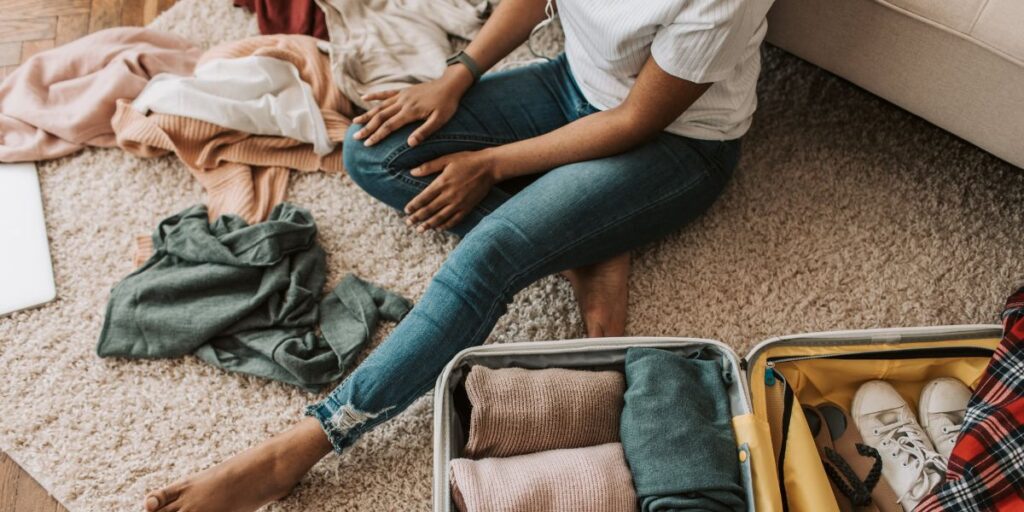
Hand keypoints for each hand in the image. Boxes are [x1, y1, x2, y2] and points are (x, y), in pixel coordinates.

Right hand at [353, 66, 473, 146]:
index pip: (389, 126)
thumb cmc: (447, 105)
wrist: (450, 85)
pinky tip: (364, 98)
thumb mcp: (440, 120)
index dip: (377, 135)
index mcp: (410, 111)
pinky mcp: (404, 91)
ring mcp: (402, 96)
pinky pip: (386, 93)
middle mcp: (402, 102)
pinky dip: (374, 96)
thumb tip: (410, 144)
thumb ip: (424, 132)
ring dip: (367, 114)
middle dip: (367, 127)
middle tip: (355, 137)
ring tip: (355, 122)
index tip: (367, 144)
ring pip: (380, 106)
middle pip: (380, 116)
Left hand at [404, 150, 498, 231]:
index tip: (406, 211)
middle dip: (417, 218)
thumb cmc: (467, 160)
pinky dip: (446, 225)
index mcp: (442, 182)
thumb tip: (412, 172)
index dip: (413, 205)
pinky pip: (454, 220)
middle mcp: (449, 195)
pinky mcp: (468, 207)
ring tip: (420, 230)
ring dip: (429, 224)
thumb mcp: (447, 159)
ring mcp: (459, 203)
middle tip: (408, 223)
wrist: (489, 167)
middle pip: (429, 210)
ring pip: (440, 217)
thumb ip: (429, 166)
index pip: (423, 197)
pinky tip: (439, 228)